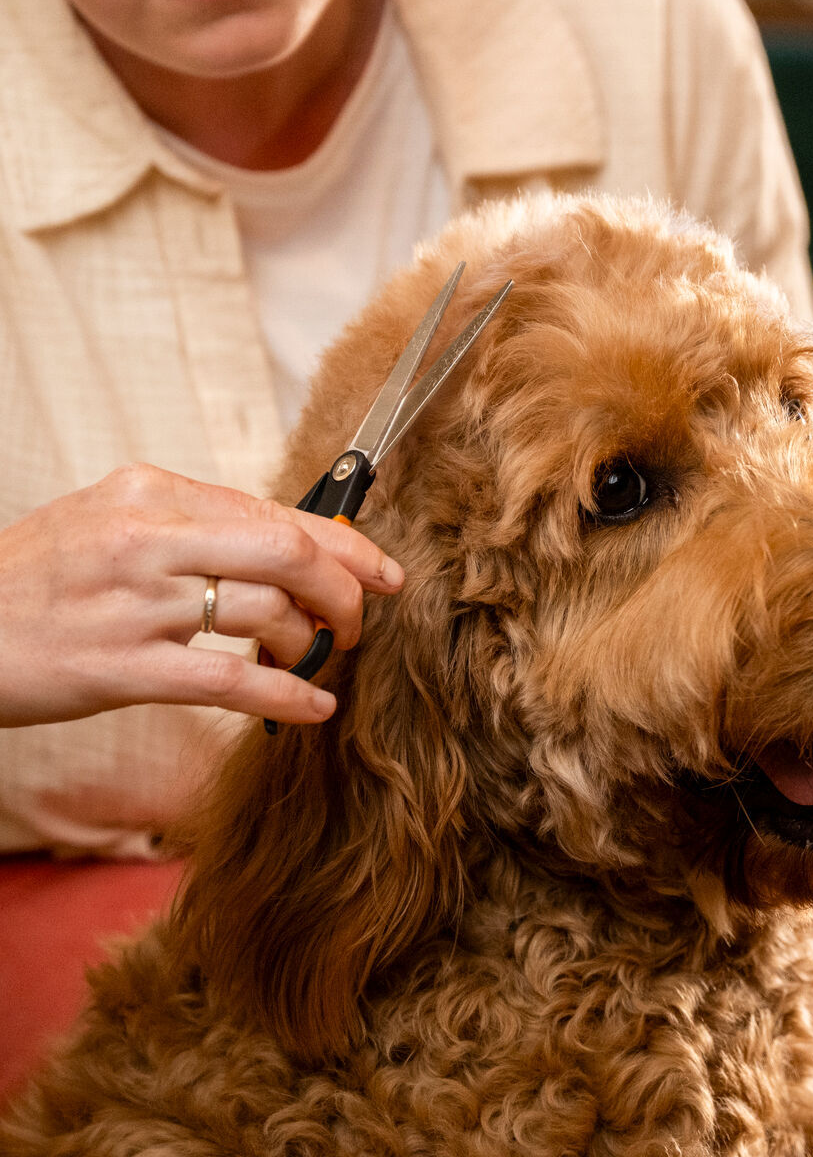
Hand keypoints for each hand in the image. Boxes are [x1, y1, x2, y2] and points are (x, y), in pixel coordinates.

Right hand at [0, 465, 404, 726]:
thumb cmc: (41, 576)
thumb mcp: (111, 521)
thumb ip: (196, 525)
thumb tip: (290, 548)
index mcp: (152, 492)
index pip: (276, 511)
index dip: (347, 543)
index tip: (384, 570)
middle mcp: (147, 537)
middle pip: (289, 553)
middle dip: (343, 590)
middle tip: (356, 621)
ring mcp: (134, 603)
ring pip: (266, 613)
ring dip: (311, 642)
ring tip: (317, 658)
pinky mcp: (120, 668)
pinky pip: (229, 682)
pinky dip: (285, 697)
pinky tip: (315, 708)